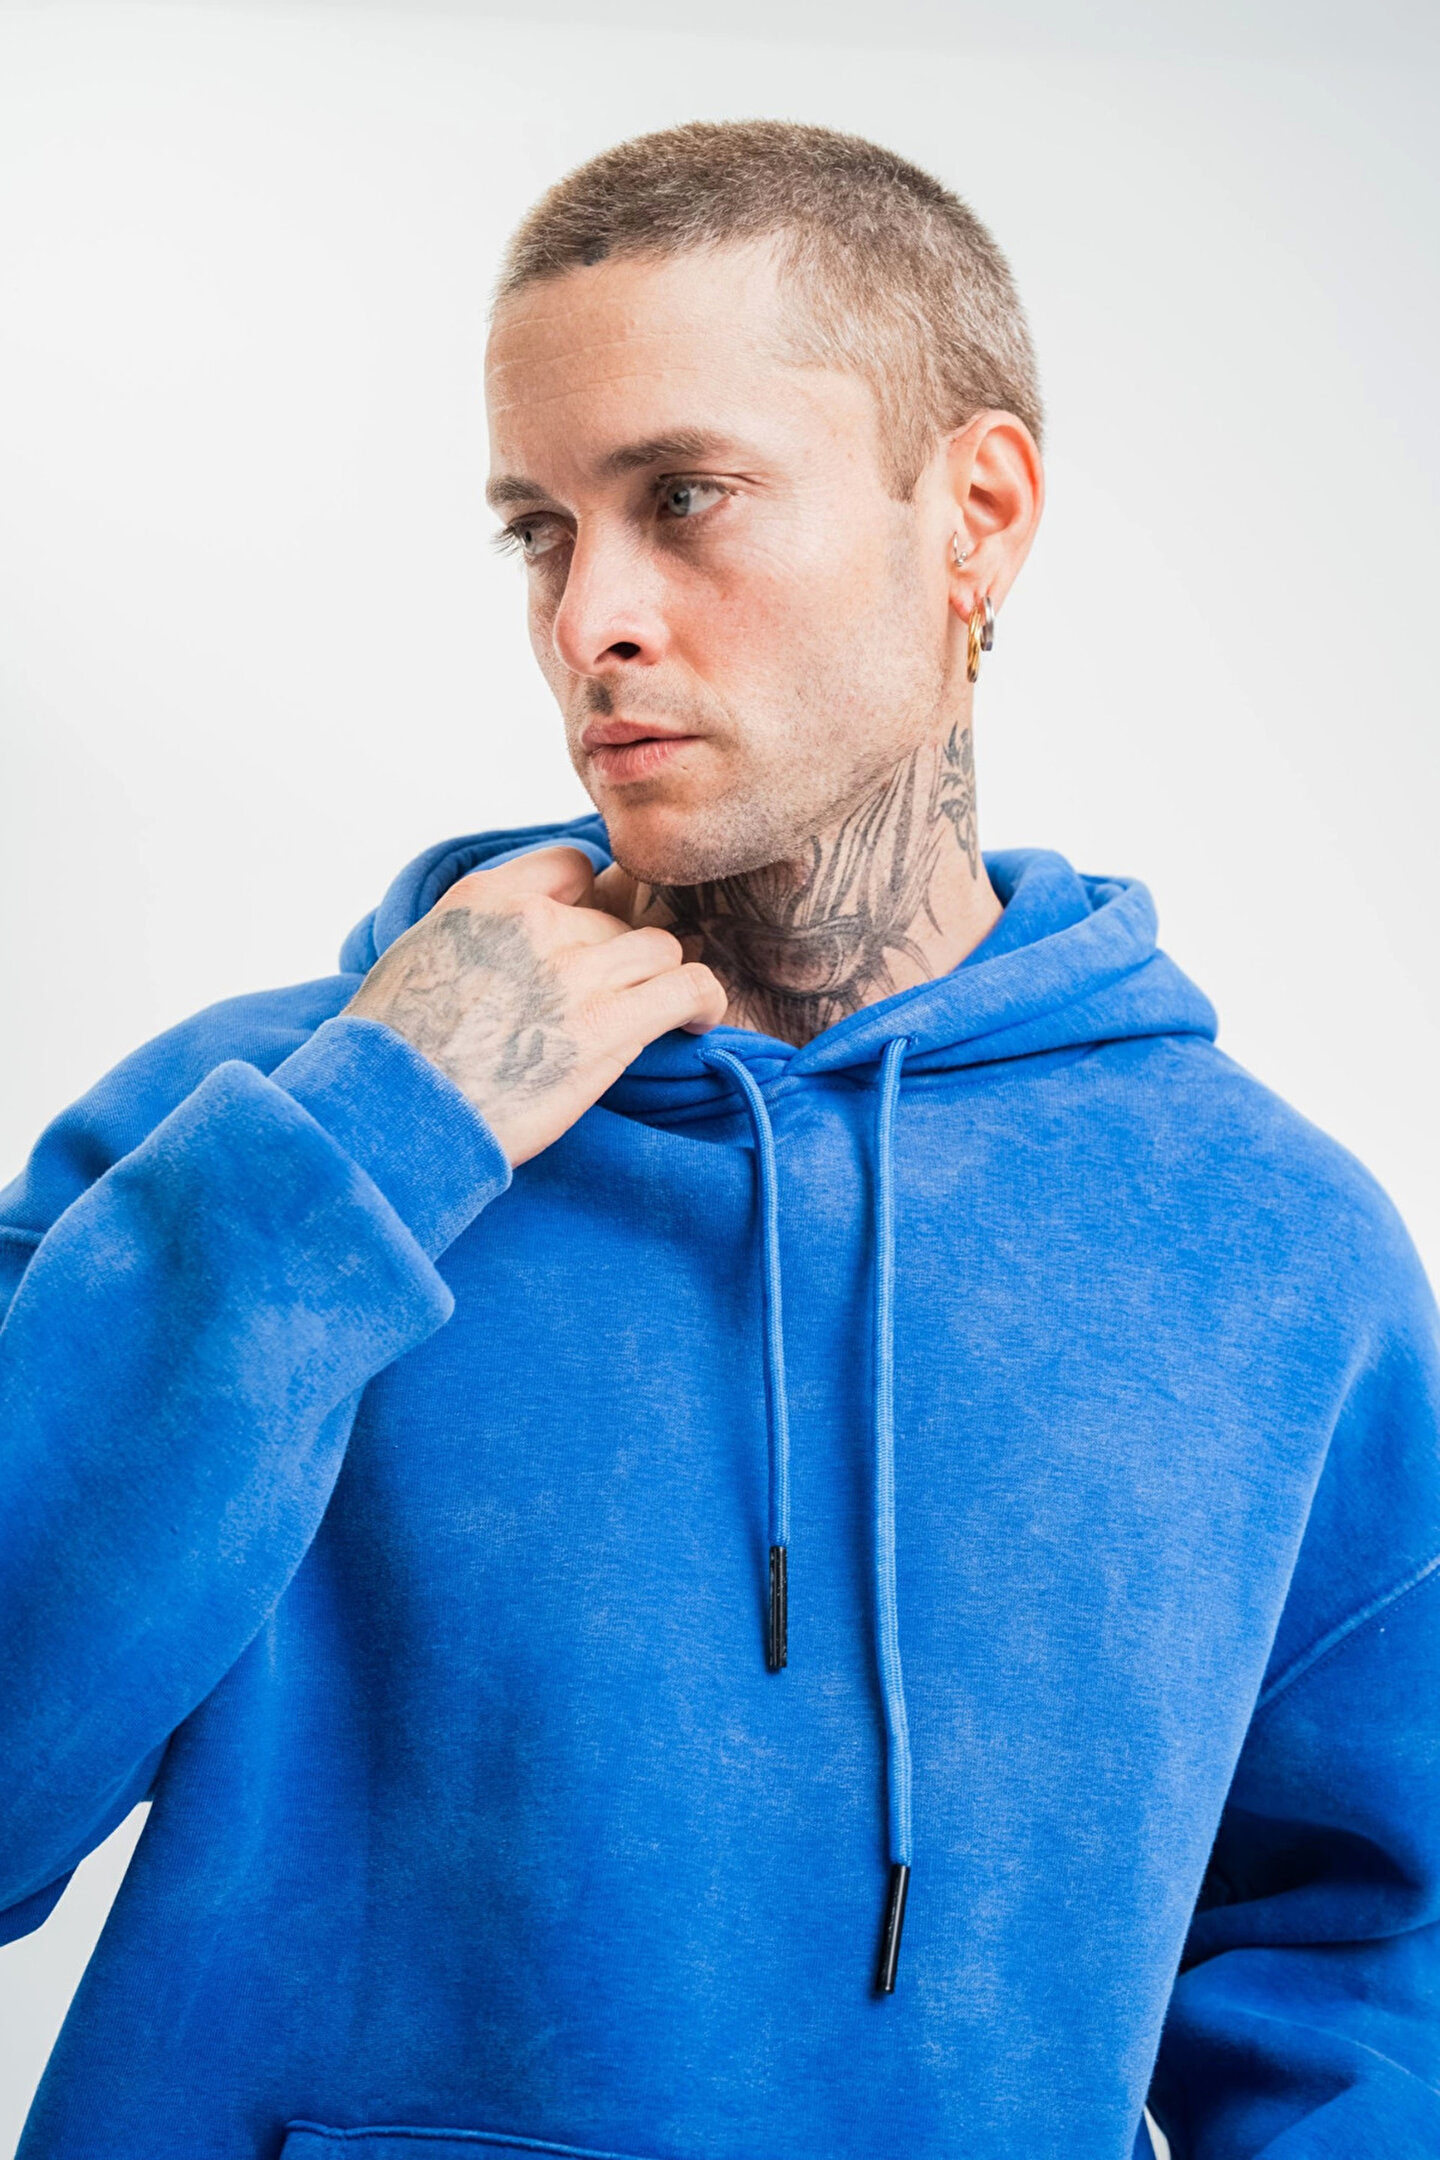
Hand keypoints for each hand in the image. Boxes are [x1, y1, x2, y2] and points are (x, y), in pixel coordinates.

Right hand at [343, 846, 725, 1165]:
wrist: (392, 1110)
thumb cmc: (391, 1055)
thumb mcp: (415, 963)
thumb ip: (470, 941)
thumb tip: (494, 959)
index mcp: (485, 900)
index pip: (571, 867)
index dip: (586, 903)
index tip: (584, 940)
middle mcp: (536, 922)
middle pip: (614, 919)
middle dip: (615, 958)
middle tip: (606, 1004)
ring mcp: (576, 970)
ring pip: (658, 948)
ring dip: (660, 979)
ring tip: (662, 1011)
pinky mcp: (608, 1024)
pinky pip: (688, 986)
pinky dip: (702, 1001)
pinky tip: (697, 1021)